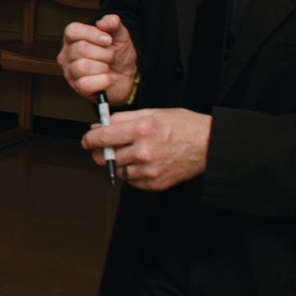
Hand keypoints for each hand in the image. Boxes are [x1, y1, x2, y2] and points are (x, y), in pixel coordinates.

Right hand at [60, 14, 138, 104]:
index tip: (108, 40)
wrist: (127, 76)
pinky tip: (107, 79)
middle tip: (110, 57)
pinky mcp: (78, 88)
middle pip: (80, 49)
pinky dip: (102, 81)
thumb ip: (112, 23)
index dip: (92, 34)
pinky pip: (86, 84)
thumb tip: (102, 23)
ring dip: (103, 68)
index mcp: (74, 39)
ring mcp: (71, 72)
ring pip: (82, 66)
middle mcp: (68, 55)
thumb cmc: (118, 55)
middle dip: (103, 53)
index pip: (72, 30)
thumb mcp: (120, 35)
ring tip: (107, 68)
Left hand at [84, 107, 209, 191]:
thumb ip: (122, 119)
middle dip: (100, 151)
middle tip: (104, 147)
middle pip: (104, 156)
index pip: (102, 137)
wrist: (209, 145)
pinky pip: (131, 181)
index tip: (87, 140)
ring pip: (116, 169)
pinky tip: (141, 163)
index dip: (89, 139)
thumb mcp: (152, 113)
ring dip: (117, 162)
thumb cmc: (184, 126)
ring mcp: (149, 170)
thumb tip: (99, 126)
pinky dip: (131, 173)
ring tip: (130, 153)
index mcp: (141, 130)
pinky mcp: (154, 183)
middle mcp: (144, 151)